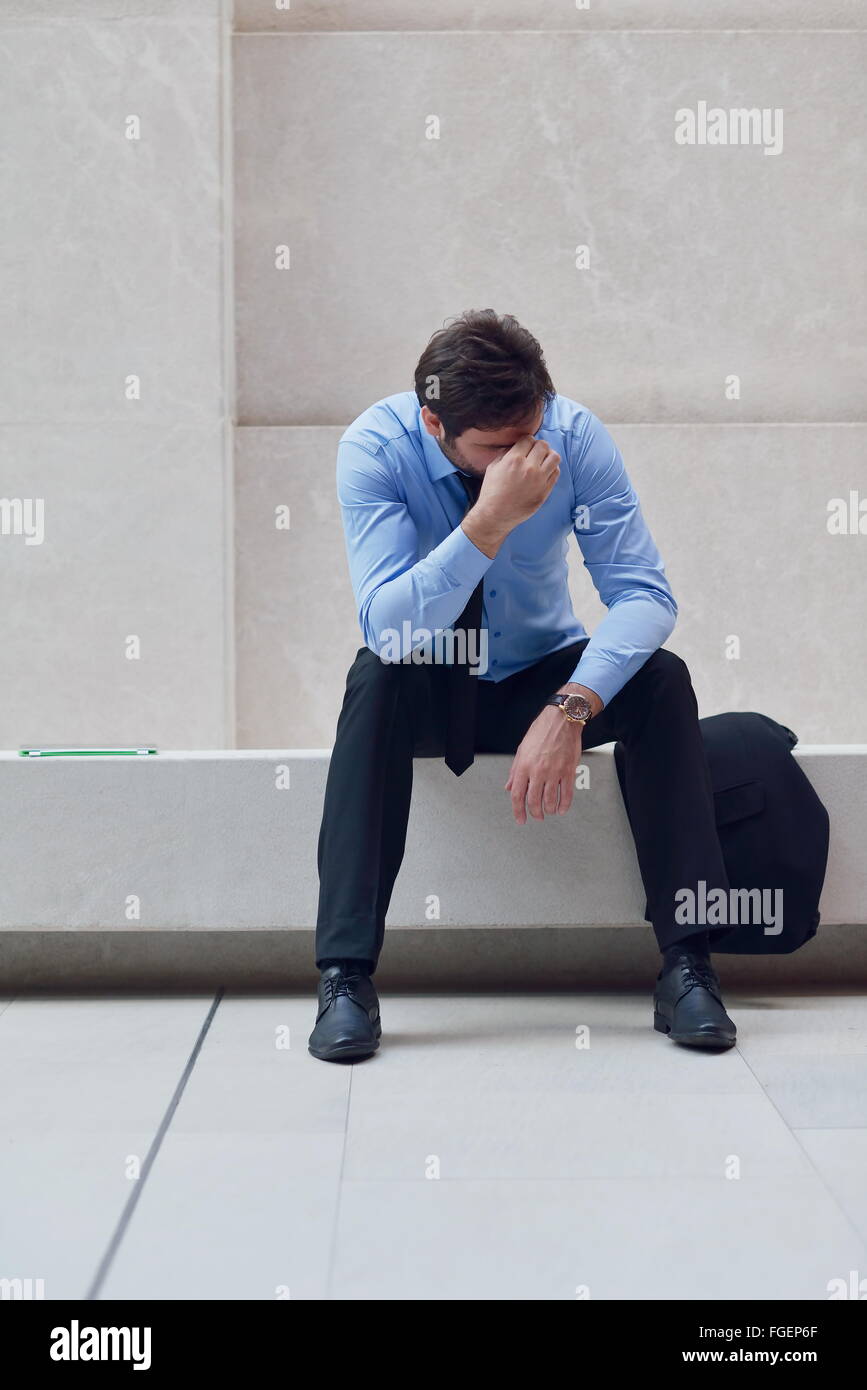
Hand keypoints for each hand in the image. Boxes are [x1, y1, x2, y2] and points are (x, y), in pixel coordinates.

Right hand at [462, 435, 559, 556]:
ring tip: (542, 461)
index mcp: (514, 460)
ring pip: (555, 457)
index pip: (528, 439)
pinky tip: (544, 472)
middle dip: (538, 447)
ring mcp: (539, 480)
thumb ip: (505, 454)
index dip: (526, 442)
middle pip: (543, 445)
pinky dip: (552, 469)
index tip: (524, 447)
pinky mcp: (545, 491)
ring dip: (549, 456)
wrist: (495, 515)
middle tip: (534, 453)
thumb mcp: (493, 468)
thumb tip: (516, 446)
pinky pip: (556, 473)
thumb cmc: (492, 491)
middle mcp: (529, 468)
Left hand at [505, 705, 582, 824]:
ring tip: (549, 812)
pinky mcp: (568, 771)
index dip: (518, 810)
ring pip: (550, 800)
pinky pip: (567, 793)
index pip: (517, 794)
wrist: (562, 720)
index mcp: (524, 766)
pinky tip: (562, 809)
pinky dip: (564, 805)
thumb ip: (515, 771)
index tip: (520, 819)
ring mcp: (554, 772)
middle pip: (534, 801)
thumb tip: (509, 786)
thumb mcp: (522, 750)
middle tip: (537, 817)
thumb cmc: (542, 731)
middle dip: (535, 813)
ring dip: (549, 810)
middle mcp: (538, 771)